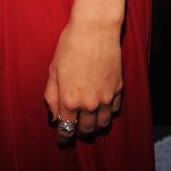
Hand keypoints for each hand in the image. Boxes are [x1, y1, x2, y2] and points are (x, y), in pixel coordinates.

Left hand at [44, 18, 121, 143]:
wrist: (95, 29)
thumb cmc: (70, 45)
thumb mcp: (54, 70)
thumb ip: (52, 96)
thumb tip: (54, 115)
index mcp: (69, 100)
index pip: (66, 129)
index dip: (63, 138)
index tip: (61, 141)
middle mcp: (89, 104)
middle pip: (86, 130)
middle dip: (79, 133)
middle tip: (75, 131)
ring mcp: (106, 98)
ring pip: (103, 124)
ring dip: (95, 127)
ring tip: (89, 124)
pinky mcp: (119, 89)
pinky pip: (115, 110)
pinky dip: (108, 114)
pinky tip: (102, 109)